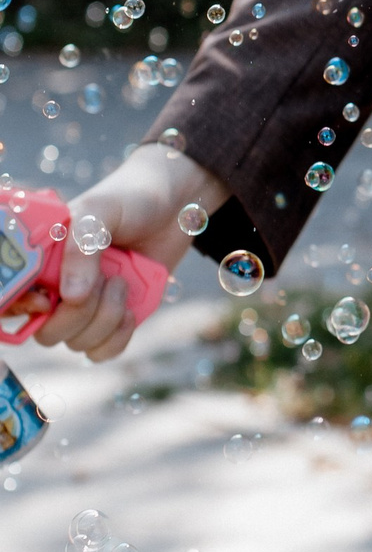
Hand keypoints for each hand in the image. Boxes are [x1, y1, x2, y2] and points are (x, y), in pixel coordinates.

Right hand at [39, 146, 229, 359]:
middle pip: (46, 333)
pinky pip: (102, 351)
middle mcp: (57, 288)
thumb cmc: (129, 199)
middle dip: (78, 314)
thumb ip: (81, 247)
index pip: (12, 299)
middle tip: (106, 279)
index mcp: (42, 261)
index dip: (21, 309)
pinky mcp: (113, 319)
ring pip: (77, 343)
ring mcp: (86, 307)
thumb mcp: (99, 211)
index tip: (47, 301)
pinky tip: (132, 310)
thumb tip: (72, 296)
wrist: (175, 205)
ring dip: (106, 318)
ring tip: (123, 281)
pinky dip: (118, 337)